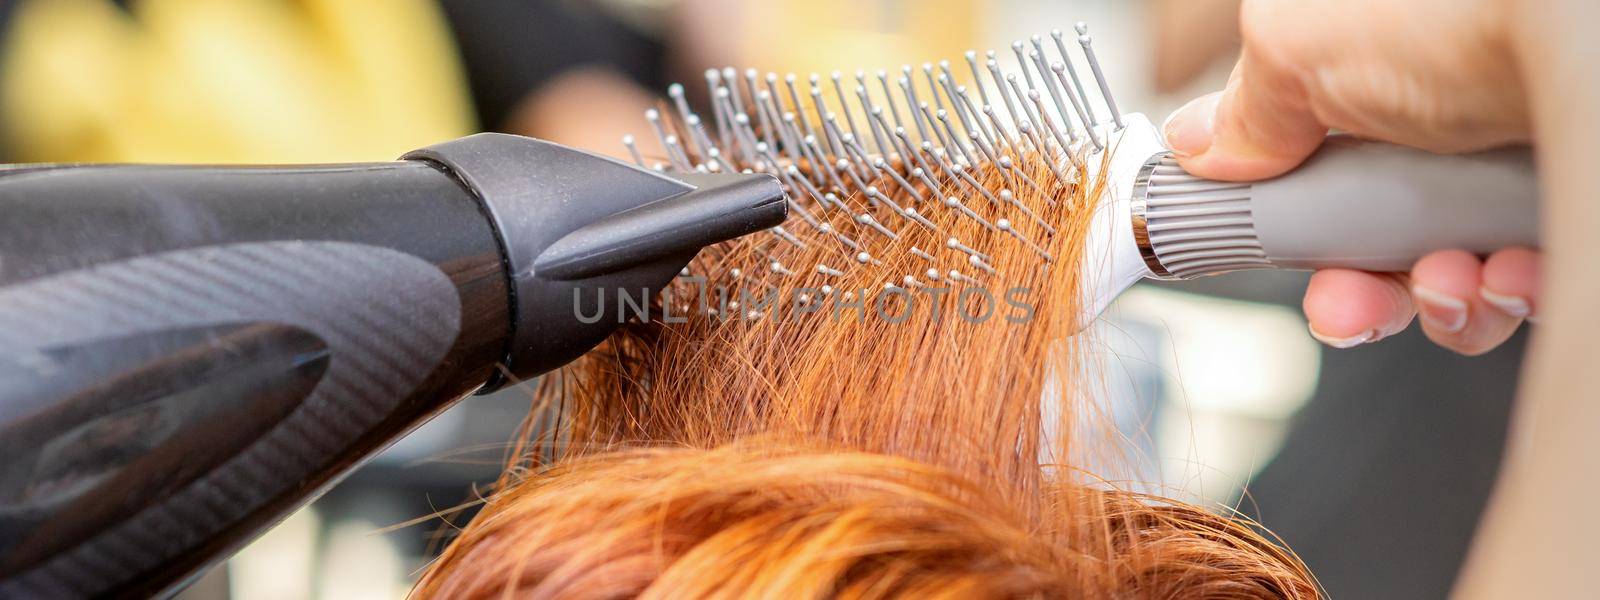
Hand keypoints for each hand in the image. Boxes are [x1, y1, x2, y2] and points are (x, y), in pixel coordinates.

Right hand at [1160, 0, 1539, 354]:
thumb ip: (1246, 106)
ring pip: (1456, 274)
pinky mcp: (1569, 204)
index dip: (1296, 230)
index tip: (1284, 259)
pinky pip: (1530, 283)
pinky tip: (1508, 274)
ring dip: (1436, 300)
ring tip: (1450, 279)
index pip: (1317, 172)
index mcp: (1374, 73)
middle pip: (1380, 239)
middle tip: (1351, 305)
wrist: (1584, 29)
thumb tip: (1203, 147)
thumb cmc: (1462, 8)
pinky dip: (1510, 294)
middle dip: (1360, 291)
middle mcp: (1444, 115)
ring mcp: (1512, 162)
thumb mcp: (1303, 47)